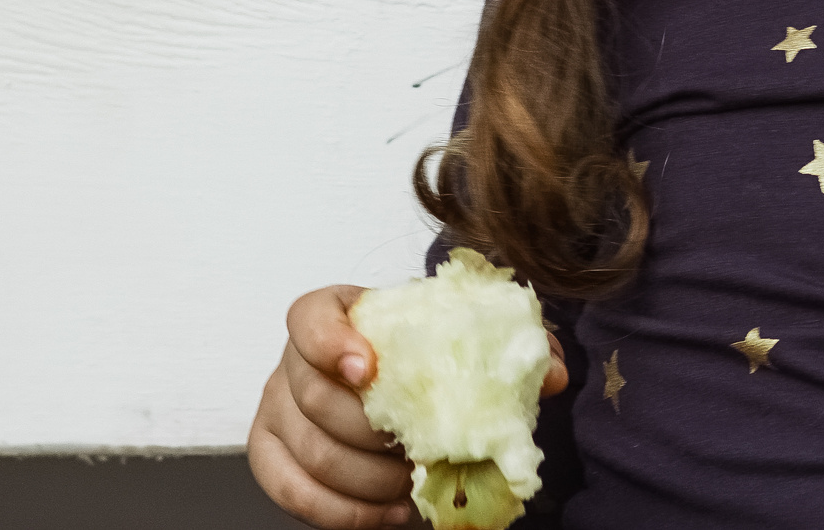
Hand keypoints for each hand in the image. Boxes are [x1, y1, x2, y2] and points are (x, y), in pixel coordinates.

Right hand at [247, 283, 569, 528]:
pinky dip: (343, 512)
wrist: (396, 372)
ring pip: (310, 452)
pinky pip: (291, 492)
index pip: (312, 317)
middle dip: (375, 434)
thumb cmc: (427, 350)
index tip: (368, 368)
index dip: (332, 342)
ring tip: (414, 488)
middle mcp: (295, 360)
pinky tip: (390, 513)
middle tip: (422, 452)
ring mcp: (277, 408)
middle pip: (316, 399)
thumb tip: (551, 375)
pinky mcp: (271, 454)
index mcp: (336, 313)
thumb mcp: (467, 335)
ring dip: (367, 480)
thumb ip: (508, 346)